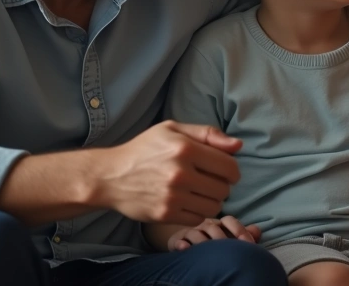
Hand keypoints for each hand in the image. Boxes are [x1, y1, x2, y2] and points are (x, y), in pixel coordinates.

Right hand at [94, 120, 242, 225]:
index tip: (223, 171)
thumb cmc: (144, 149)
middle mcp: (181, 173)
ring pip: (214, 207)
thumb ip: (208, 134)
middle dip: (221, 186)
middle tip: (207, 181)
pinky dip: (197, 213)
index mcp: (186, 148)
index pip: (230, 167)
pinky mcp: (165, 214)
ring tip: (198, 193)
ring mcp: (173, 196)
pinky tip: (186, 203)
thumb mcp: (173, 129)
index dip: (232, 170)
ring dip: (211, 201)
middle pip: (224, 189)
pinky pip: (198, 219)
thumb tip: (239, 146)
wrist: (110, 176)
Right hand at [169, 216, 260, 250]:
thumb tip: (257, 231)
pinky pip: (178, 241)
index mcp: (220, 223)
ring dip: (204, 243)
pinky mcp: (177, 240)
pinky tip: (186, 249)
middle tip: (230, 251)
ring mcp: (191, 232)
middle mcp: (205, 225)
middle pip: (213, 228)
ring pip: (196, 233)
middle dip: (223, 240)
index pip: (229, 220)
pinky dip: (182, 244)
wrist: (184, 240)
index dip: (239, 230)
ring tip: (211, 253)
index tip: (247, 243)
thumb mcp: (228, 236)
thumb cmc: (212, 240)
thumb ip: (243, 234)